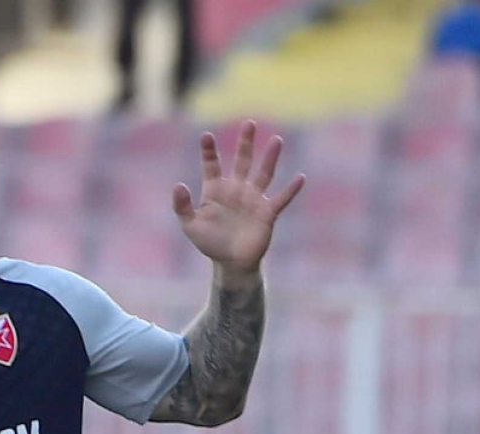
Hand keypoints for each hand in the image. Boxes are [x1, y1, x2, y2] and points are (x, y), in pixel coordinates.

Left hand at [171, 120, 304, 274]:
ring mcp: (253, 199)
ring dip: (270, 158)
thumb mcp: (190, 226)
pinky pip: (281, 199)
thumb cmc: (210, 243)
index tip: (205, 136)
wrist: (231, 263)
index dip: (209, 151)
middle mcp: (237, 190)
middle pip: (242, 161)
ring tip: (277, 140)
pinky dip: (291, 190)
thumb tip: (178, 185)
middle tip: (249, 124)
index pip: (212, 165)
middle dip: (245, 143)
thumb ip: (182, 207)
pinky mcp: (267, 212)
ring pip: (264, 174)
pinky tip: (300, 178)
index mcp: (216, 190)